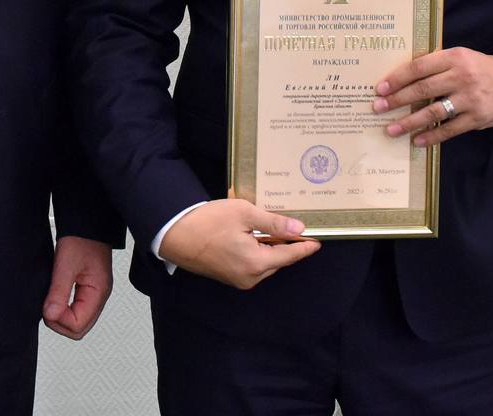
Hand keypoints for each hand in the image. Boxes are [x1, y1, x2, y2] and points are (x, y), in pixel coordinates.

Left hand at [42, 235, 113, 339]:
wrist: (87, 224)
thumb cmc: (81, 238)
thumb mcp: (66, 265)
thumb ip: (59, 292)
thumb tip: (51, 315)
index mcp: (98, 292)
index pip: (78, 326)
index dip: (60, 320)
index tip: (49, 305)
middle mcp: (99, 297)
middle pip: (79, 329)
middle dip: (59, 323)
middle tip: (48, 306)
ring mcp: (94, 295)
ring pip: (77, 322)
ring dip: (61, 316)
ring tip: (52, 300)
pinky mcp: (88, 290)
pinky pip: (76, 310)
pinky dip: (64, 309)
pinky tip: (56, 298)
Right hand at [159, 199, 320, 289]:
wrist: (174, 234)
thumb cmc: (208, 221)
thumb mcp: (243, 214)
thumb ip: (273, 223)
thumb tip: (299, 229)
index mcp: (256, 263)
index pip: (289, 255)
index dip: (305, 247)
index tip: (318, 241)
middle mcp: (250, 277)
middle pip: (278, 259)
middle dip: (286, 243)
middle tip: (294, 226)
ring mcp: (238, 279)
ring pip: (265, 262)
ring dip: (270, 245)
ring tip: (271, 226)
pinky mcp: (228, 276)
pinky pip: (251, 264)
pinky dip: (257, 250)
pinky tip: (253, 234)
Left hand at [374, 47, 492, 145]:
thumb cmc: (479, 69)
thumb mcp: (460, 57)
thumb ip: (436, 64)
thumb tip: (402, 76)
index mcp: (454, 58)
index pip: (419, 67)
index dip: (398, 78)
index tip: (380, 88)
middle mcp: (461, 77)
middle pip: (423, 90)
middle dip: (397, 100)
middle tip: (377, 108)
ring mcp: (469, 99)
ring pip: (433, 112)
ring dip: (409, 122)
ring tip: (391, 129)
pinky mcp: (476, 118)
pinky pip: (449, 130)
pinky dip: (432, 136)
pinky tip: (416, 140)